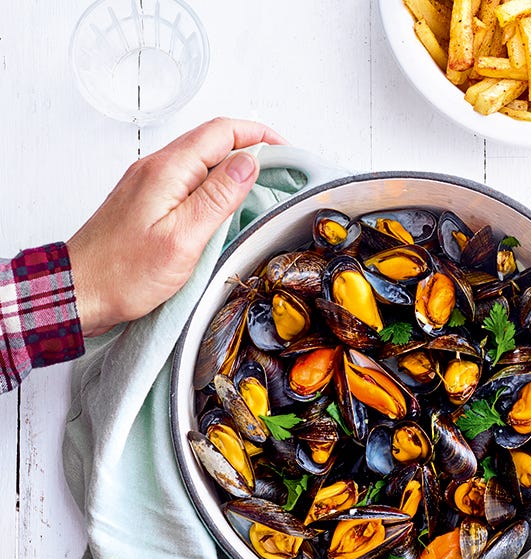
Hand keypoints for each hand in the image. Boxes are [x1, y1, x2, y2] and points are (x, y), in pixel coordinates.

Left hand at [67, 117, 286, 335]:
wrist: (78, 292)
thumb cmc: (124, 274)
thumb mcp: (182, 239)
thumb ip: (218, 197)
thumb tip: (249, 162)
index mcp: (167, 170)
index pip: (222, 132)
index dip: (260, 135)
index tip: (288, 152)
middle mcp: (155, 168)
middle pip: (212, 141)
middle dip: (252, 148)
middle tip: (282, 172)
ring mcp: (149, 183)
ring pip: (200, 160)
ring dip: (234, 167)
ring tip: (262, 189)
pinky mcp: (146, 201)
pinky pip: (187, 180)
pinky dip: (214, 185)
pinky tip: (226, 207)